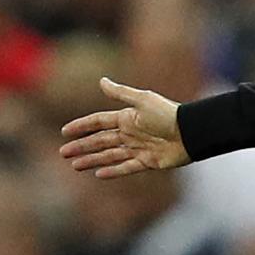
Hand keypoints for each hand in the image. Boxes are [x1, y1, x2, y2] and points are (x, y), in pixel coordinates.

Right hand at [59, 77, 189, 178]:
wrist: (191, 132)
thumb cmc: (167, 114)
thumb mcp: (143, 100)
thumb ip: (121, 93)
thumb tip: (101, 80)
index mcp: (127, 117)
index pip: (99, 122)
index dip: (82, 126)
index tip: (65, 132)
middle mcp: (131, 133)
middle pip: (101, 141)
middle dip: (81, 146)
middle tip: (63, 153)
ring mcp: (138, 148)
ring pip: (110, 155)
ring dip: (92, 160)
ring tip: (75, 165)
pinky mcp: (148, 161)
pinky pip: (126, 167)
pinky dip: (113, 170)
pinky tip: (98, 174)